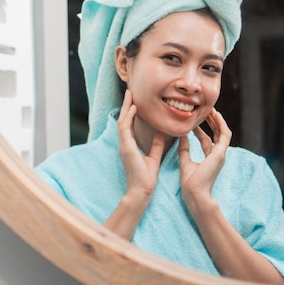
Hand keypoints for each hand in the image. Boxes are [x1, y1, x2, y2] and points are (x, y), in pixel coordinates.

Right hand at [117, 90, 164, 204]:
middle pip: (123, 120)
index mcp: (129, 146)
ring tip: (130, 95)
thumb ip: (156, 144)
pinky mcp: (126, 148)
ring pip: (122, 121)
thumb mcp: (154, 157)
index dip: (131, 113)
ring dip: (126, 107)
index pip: (129, 125)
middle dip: (127, 106)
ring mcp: (123, 145)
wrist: (141, 191)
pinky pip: (125, 128)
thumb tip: (161, 132)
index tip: (135, 102)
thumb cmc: (146, 178)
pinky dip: (129, 117)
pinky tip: (135, 108)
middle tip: (130, 92)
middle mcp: (124, 144)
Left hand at [179, 109, 230, 212]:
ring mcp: (220, 154)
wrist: (194, 193)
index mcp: (208, 158)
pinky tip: (216, 115)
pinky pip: (224, 135)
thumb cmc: (189, 182)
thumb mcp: (184, 161)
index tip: (193, 122)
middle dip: (211, 122)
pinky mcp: (221, 153)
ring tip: (211, 109)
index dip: (200, 130)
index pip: (206, 140)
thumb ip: (184, 149)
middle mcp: (216, 155)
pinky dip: (221, 124)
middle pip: (216, 135)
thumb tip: (181, 136)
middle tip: (205, 111)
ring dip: (217, 120)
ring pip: (222, 132)